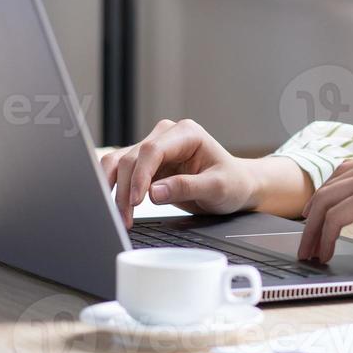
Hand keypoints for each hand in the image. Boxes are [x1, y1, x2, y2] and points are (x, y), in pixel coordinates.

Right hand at [100, 118, 259, 225]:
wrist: (236, 186)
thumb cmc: (232, 183)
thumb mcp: (216, 188)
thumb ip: (186, 187)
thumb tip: (153, 192)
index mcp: (186, 133)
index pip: (152, 150)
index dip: (140, 175)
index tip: (137, 200)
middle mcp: (167, 135)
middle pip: (132, 157)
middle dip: (125, 189)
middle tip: (127, 218)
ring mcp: (154, 147)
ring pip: (120, 163)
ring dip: (115, 189)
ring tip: (122, 217)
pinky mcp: (147, 163)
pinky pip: (121, 172)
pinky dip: (115, 188)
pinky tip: (117, 206)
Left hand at [296, 145, 352, 272]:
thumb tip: (349, 201)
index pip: (347, 170)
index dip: (327, 195)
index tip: (314, 216)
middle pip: (333, 183)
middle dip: (314, 213)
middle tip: (307, 238)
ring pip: (327, 200)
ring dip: (313, 228)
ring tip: (310, 250)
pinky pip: (334, 217)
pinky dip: (324, 237)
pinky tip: (325, 252)